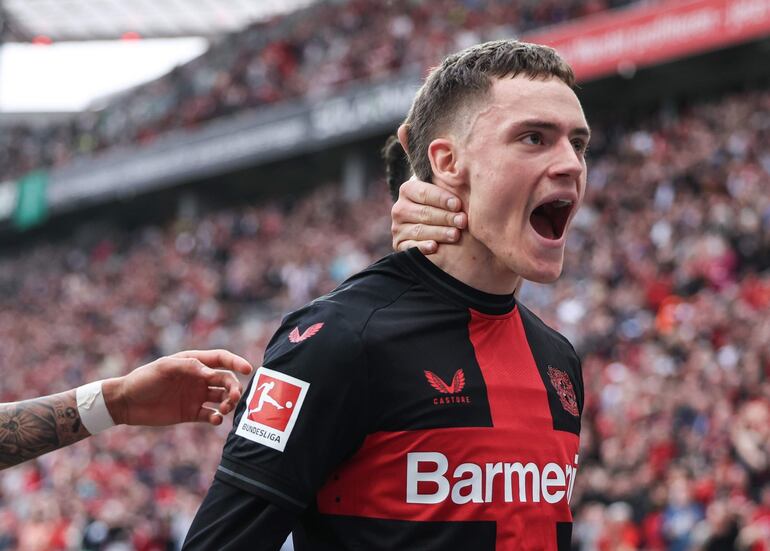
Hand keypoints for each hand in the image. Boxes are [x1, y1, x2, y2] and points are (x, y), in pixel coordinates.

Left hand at [102, 350, 253, 426]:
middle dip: (234, 387)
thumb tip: (213, 373)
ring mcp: (196, 396)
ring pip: (222, 398)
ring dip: (229, 403)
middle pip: (226, 380)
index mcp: (195, 363)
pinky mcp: (191, 413)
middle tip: (234, 398)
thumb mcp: (165, 367)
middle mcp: (199, 379)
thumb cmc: (143, 379)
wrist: (126, 403)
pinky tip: (215, 419)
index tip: (248, 370)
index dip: (236, 362)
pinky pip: (211, 415)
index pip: (221, 359)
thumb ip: (190, 367)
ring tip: (224, 409)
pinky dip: (217, 418)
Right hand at [391, 176, 466, 253]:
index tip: (458, 204)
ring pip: (419, 230)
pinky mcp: (399, 245)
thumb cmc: (446, 205)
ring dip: (439, 233)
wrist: (437, 227)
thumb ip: (448, 182)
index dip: (442, 199)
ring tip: (456, 235)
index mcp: (408, 190)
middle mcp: (399, 208)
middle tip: (463, 221)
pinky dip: (422, 247)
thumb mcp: (444, 191)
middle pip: (424, 213)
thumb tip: (458, 170)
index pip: (424, 193)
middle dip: (445, 217)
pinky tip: (434, 247)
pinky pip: (410, 247)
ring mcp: (398, 228)